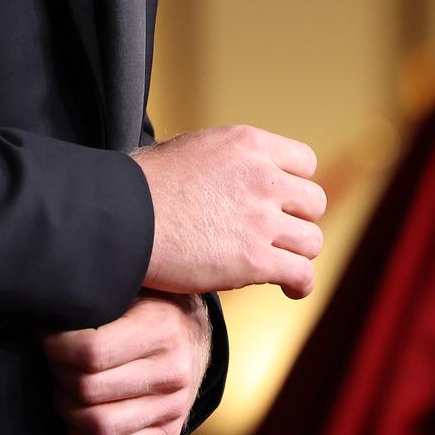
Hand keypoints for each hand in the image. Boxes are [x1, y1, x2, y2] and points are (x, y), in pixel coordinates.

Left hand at [42, 291, 210, 434]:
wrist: (196, 332)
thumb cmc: (153, 304)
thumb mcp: (134, 283)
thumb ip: (99, 292)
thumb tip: (50, 302)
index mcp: (162, 329)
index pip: (90, 352)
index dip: (55, 345)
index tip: (47, 334)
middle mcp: (172, 372)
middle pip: (88, 390)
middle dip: (57, 374)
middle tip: (54, 358)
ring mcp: (173, 408)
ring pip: (98, 426)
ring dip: (67, 408)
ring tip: (65, 385)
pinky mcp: (169, 433)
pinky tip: (77, 415)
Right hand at [131, 125, 324, 298]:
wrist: (120, 218)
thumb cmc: (140, 187)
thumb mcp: (190, 150)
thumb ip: (225, 161)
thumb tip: (228, 173)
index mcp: (247, 144)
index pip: (304, 162)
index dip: (293, 185)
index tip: (280, 203)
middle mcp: (262, 178)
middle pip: (314, 202)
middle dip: (298, 220)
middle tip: (279, 235)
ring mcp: (260, 220)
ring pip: (311, 240)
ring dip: (297, 254)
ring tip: (283, 265)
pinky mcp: (254, 260)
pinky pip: (301, 274)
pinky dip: (299, 285)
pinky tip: (288, 289)